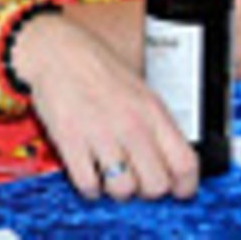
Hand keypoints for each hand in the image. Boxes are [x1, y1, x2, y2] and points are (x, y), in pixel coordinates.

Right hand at [15, 13, 198, 200]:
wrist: (55, 50)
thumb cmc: (98, 70)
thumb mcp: (140, 91)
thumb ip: (156, 126)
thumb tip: (169, 165)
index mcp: (152, 111)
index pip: (185, 164)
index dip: (183, 186)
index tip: (175, 189)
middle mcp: (130, 124)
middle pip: (156, 185)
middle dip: (146, 190)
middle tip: (135, 179)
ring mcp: (99, 133)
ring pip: (122, 189)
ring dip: (116, 189)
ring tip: (108, 174)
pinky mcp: (70, 140)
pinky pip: (88, 184)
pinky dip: (89, 187)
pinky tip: (88, 171)